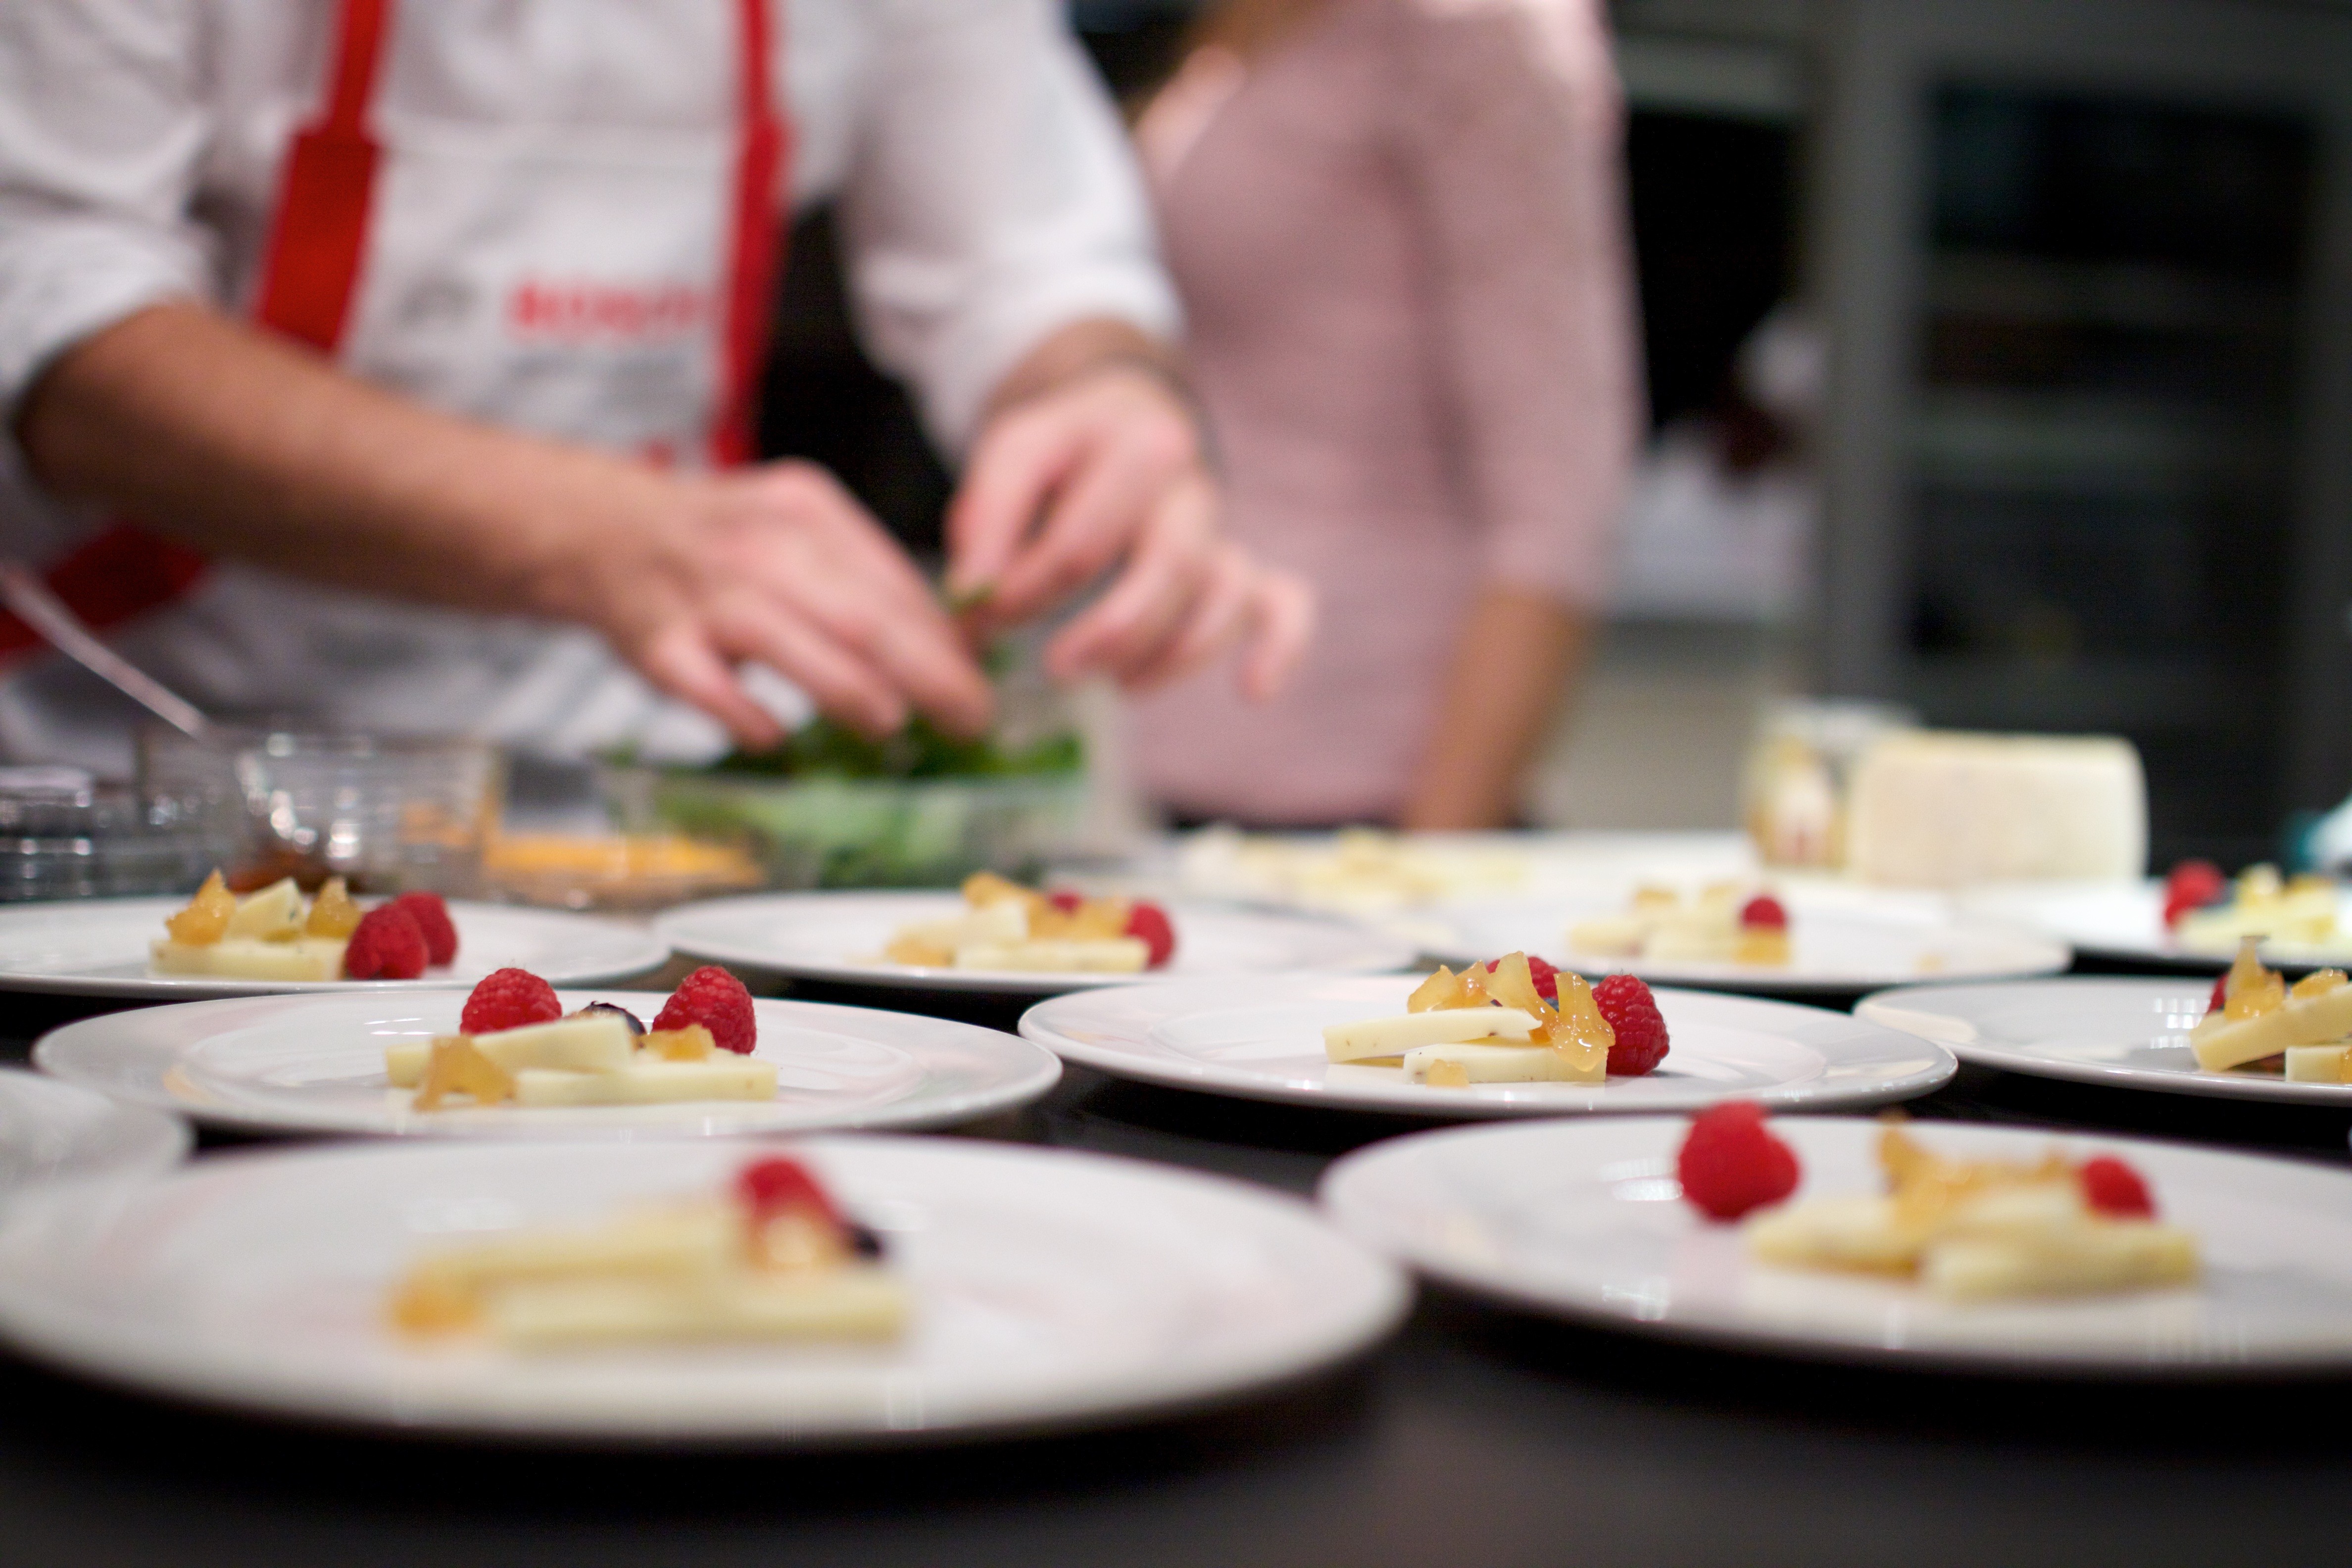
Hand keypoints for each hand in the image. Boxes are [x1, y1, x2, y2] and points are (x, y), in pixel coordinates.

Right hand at [600, 461, 993, 748]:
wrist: (602, 528)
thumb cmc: (725, 544)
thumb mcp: (800, 530)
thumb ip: (868, 581)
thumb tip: (953, 648)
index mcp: (806, 510)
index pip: (891, 580)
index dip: (943, 639)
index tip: (981, 685)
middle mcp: (757, 543)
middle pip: (854, 611)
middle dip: (924, 671)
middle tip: (968, 718)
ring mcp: (701, 592)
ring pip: (783, 638)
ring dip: (844, 687)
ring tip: (892, 725)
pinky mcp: (654, 641)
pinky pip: (702, 682)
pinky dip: (740, 712)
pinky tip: (773, 737)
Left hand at [946, 360, 1311, 698]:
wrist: (1123, 422)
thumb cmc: (1062, 452)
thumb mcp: (1013, 456)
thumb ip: (987, 519)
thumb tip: (972, 596)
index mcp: (1133, 444)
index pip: (1086, 537)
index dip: (1030, 591)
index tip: (985, 618)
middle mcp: (1190, 484)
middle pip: (1172, 564)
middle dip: (1112, 630)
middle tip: (1057, 670)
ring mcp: (1221, 530)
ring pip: (1224, 593)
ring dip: (1173, 652)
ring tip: (1118, 686)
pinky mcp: (1244, 567)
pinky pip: (1285, 602)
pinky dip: (1280, 645)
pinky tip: (1252, 689)